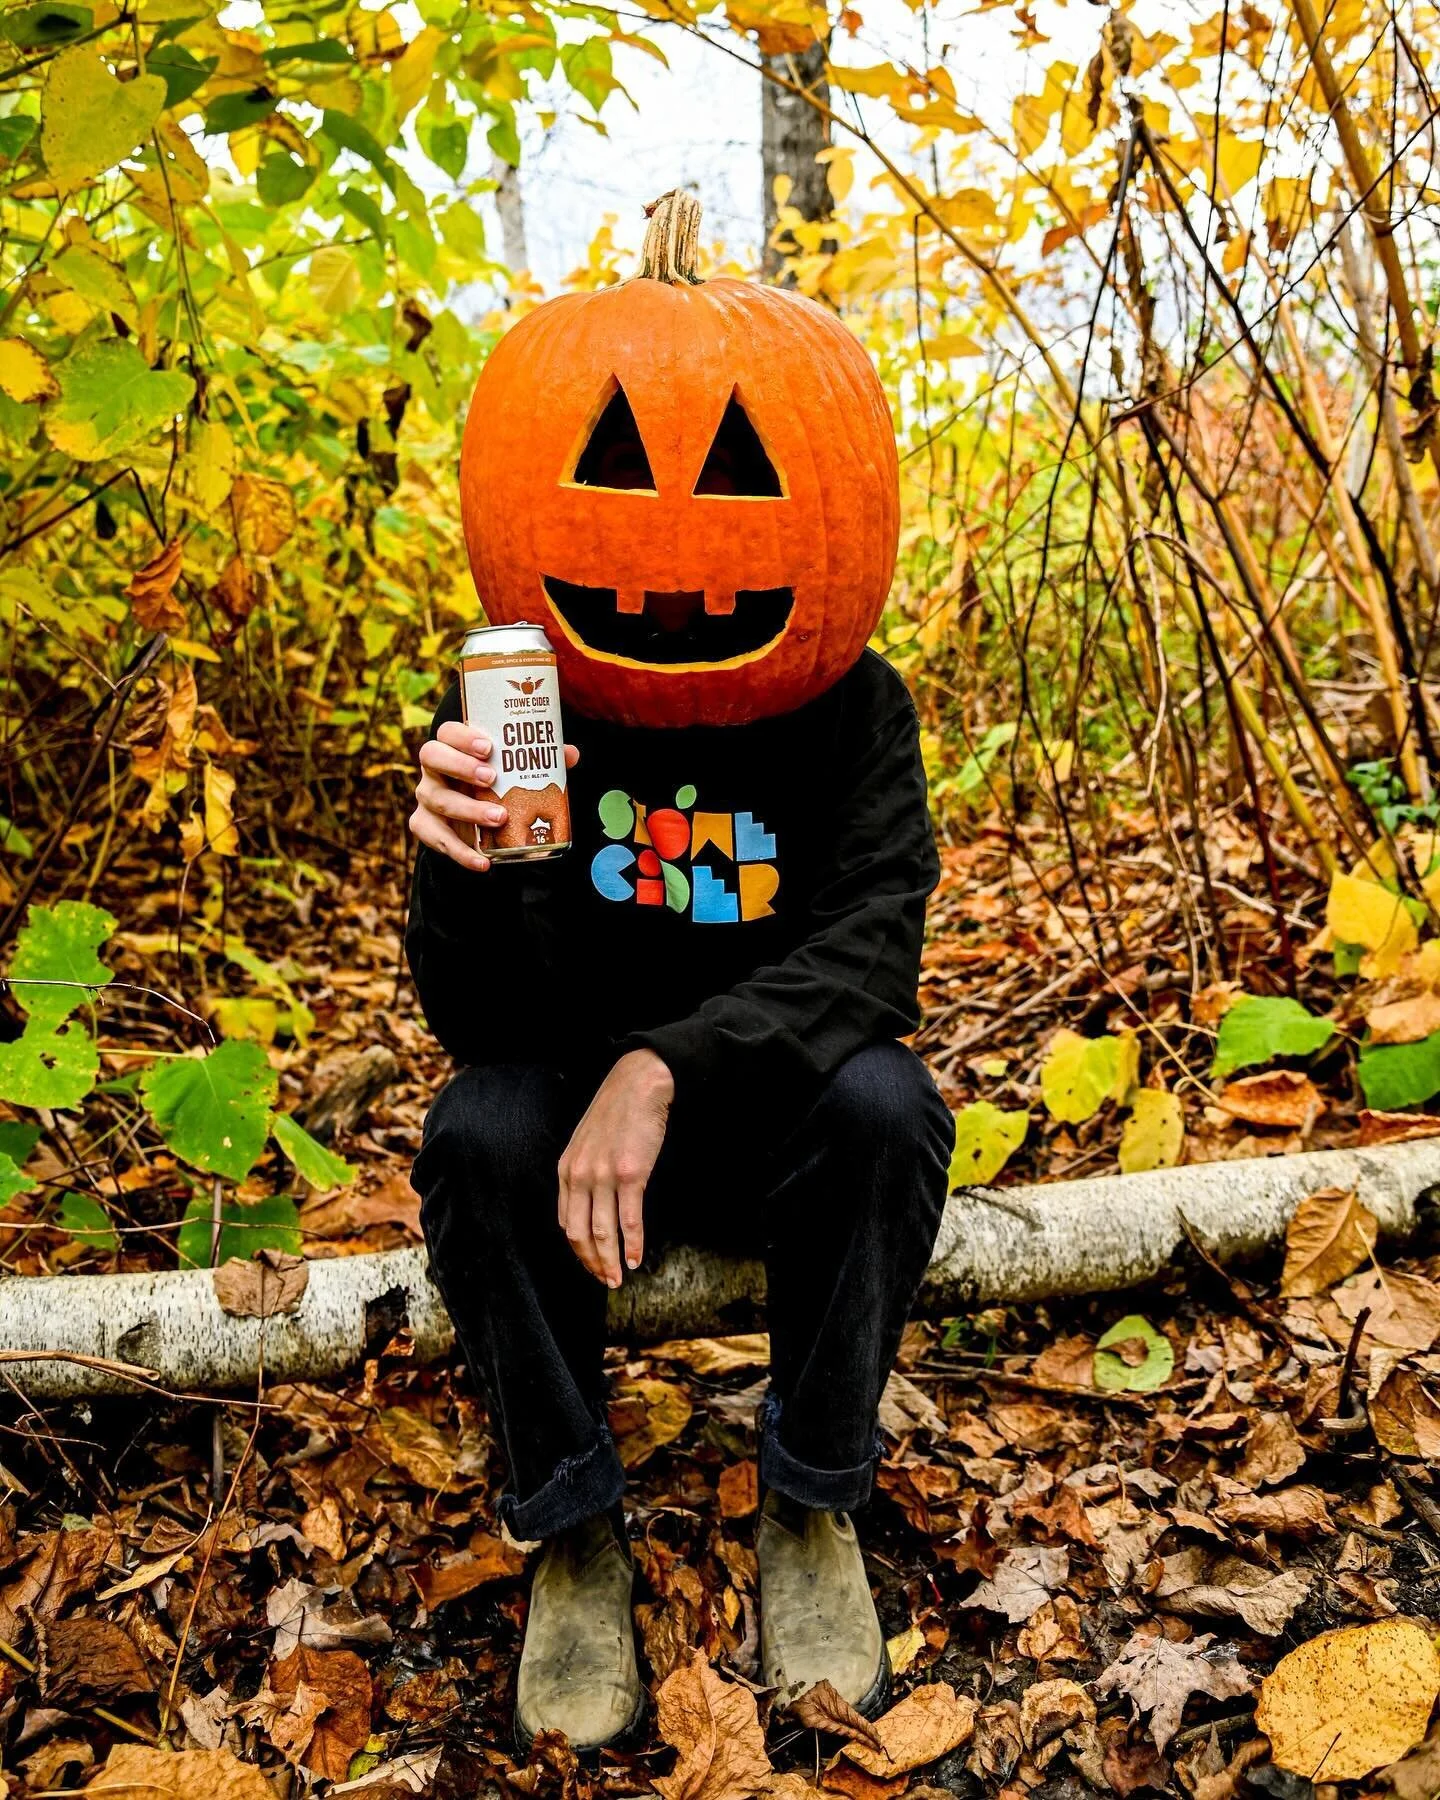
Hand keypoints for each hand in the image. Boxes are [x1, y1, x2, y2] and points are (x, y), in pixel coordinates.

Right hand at [408, 720, 579, 871]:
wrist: (474, 822)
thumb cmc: (496, 785)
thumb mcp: (516, 771)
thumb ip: (540, 759)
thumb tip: (570, 754)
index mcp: (453, 747)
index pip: (448, 732)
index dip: (463, 737)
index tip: (489, 748)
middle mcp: (434, 769)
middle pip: (432, 757)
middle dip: (460, 766)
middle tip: (490, 778)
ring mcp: (428, 797)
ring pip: (438, 799)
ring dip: (468, 809)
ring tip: (499, 818)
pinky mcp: (426, 826)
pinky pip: (436, 839)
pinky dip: (460, 852)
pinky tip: (483, 861)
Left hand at [558, 1050, 673, 1287]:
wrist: (638, 1085)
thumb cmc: (616, 1113)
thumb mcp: (586, 1143)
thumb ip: (582, 1173)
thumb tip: (588, 1205)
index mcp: (566, 1170)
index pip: (566, 1222)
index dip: (578, 1249)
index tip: (591, 1263)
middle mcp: (580, 1176)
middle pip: (579, 1234)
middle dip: (592, 1263)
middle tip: (604, 1281)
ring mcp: (604, 1176)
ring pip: (603, 1232)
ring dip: (610, 1260)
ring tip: (618, 1278)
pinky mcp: (631, 1175)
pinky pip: (630, 1220)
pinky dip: (632, 1244)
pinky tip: (636, 1258)